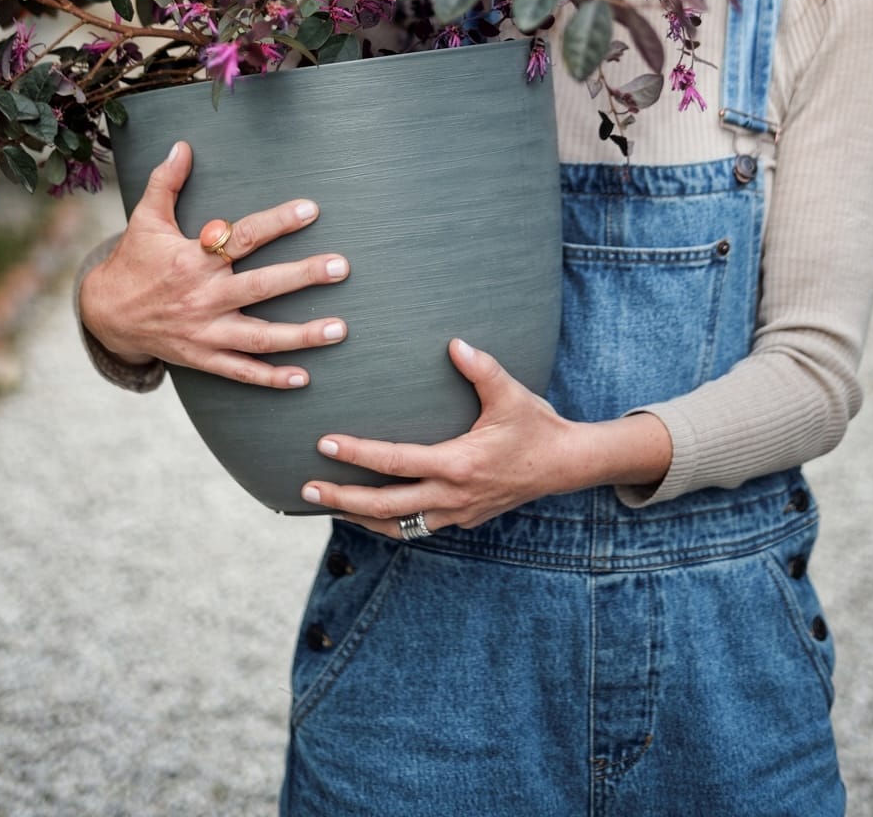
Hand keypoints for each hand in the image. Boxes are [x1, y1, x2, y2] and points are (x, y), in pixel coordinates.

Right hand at [78, 140, 350, 386]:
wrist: (106, 315)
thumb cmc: (134, 261)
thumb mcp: (145, 219)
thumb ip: (166, 182)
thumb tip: (182, 145)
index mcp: (192, 260)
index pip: (243, 237)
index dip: (278, 222)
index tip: (311, 209)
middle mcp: (202, 297)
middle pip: (260, 287)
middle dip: (303, 277)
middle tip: (340, 267)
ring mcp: (204, 332)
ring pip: (260, 337)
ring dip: (302, 335)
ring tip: (340, 328)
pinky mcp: (203, 358)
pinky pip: (241, 372)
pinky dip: (272, 378)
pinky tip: (304, 377)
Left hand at [299, 338, 592, 533]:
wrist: (565, 465)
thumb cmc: (536, 426)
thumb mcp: (511, 393)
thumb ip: (481, 368)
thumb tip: (453, 343)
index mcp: (458, 465)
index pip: (396, 462)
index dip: (357, 454)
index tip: (325, 443)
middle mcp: (453, 496)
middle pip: (385, 506)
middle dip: (342, 499)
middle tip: (306, 489)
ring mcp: (458, 513)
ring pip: (398, 526)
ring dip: (360, 517)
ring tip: (327, 506)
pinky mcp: (463, 519)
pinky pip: (417, 528)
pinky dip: (388, 524)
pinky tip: (370, 514)